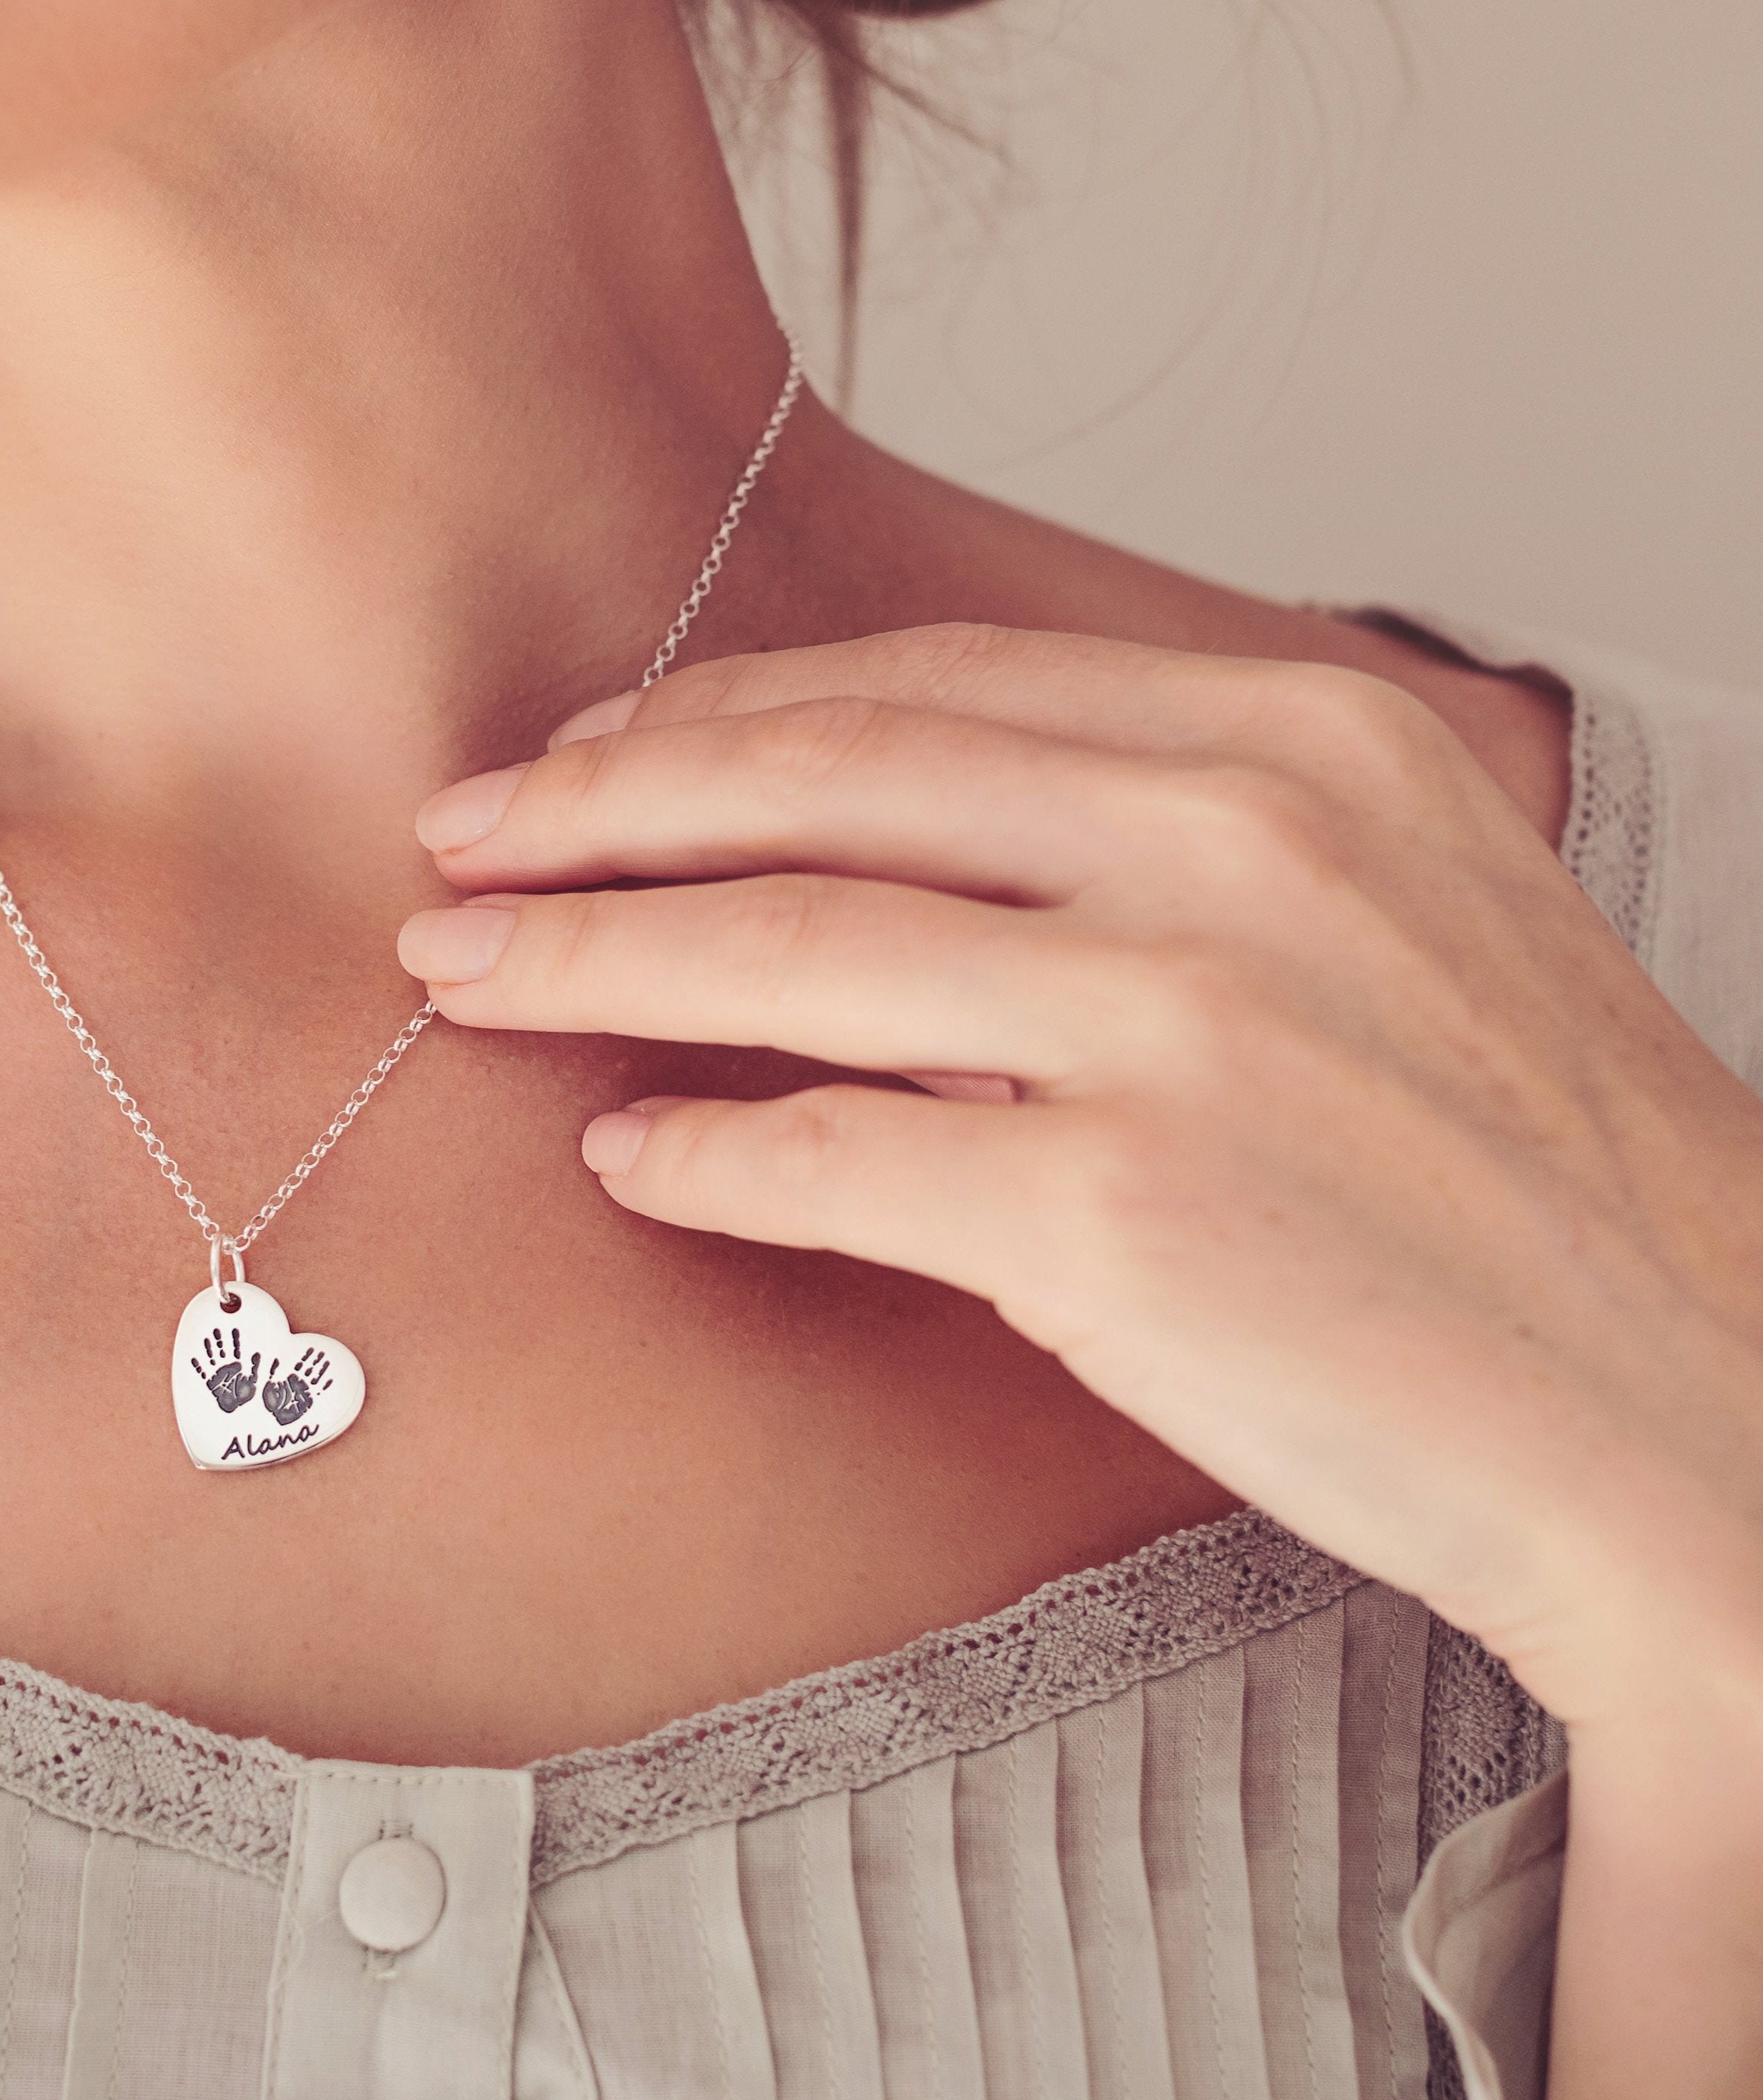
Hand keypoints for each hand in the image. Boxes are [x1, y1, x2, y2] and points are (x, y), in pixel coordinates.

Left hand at [397, 624, 1762, 1737]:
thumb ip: (1163, 841)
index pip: (937, 686)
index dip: (725, 714)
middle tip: (461, 836)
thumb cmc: (1535, 1175)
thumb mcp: (1396, 914)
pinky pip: (832, 1159)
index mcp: (1303, 744)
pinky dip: (700, 1153)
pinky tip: (621, 1154)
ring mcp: (1179, 1024)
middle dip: (604, 807)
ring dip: (589, 959)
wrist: (1706, 1413)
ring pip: (788, 952)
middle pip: (827, 784)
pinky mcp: (1121, 1213)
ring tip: (468, 970)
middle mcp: (1239, 847)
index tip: (593, 749)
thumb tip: (883, 854)